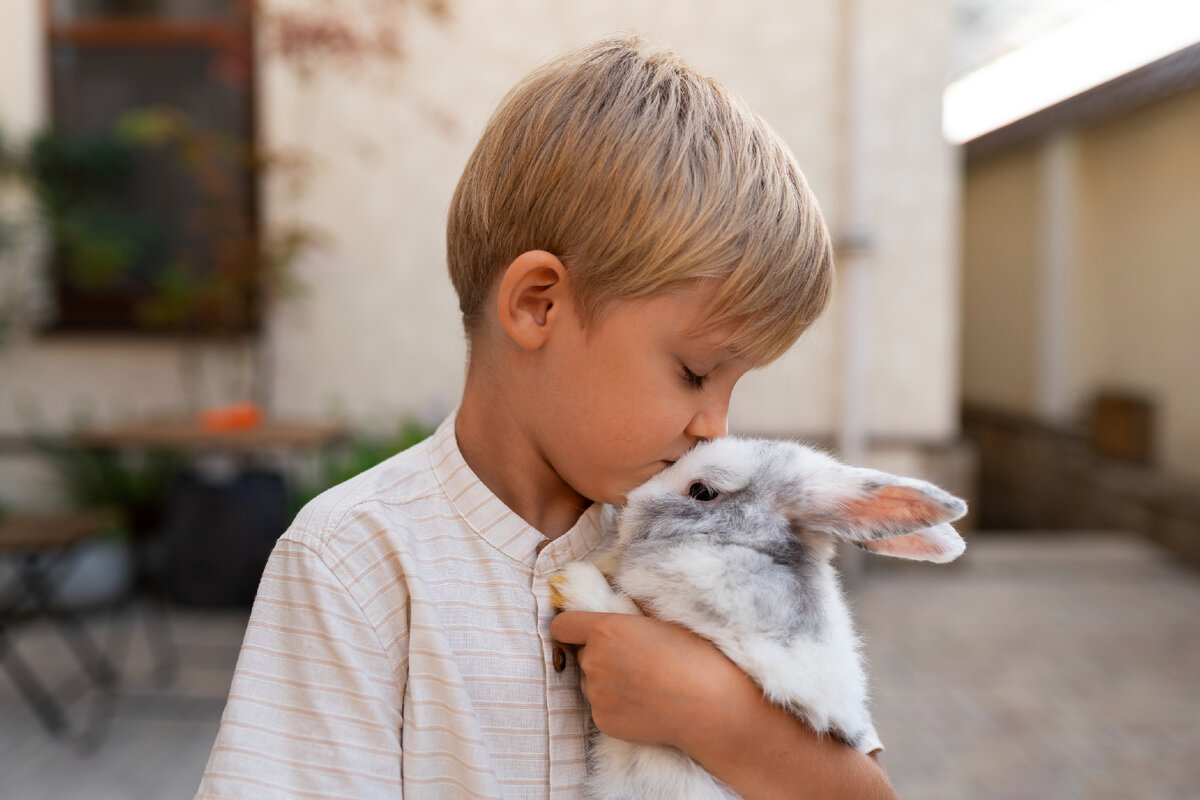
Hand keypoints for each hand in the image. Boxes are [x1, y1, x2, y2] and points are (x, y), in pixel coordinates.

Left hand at [550, 610, 755, 748]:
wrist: (710, 706)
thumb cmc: (694, 656)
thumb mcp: (664, 620)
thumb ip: (633, 612)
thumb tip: (625, 604)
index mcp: (604, 630)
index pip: (562, 625)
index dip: (571, 627)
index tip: (581, 631)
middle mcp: (593, 661)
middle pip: (583, 655)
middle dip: (601, 656)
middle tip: (634, 661)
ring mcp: (596, 694)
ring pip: (592, 683)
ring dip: (607, 682)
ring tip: (643, 685)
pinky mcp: (603, 721)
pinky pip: (601, 708)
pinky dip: (616, 706)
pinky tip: (645, 705)